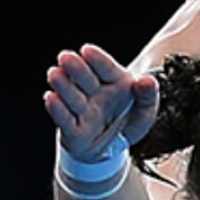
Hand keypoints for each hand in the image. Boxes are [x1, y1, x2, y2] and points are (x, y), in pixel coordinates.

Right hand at [44, 45, 158, 159]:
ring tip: (55, 74)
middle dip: (76, 69)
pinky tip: (51, 98)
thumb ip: (148, 96)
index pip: (107, 69)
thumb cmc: (128, 122)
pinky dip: (58, 110)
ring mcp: (83, 110)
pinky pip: (66, 120)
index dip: (97, 60)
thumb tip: (148, 81)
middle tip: (65, 57)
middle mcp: (95, 92)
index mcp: (114, 82)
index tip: (87, 50)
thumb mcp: (145, 111)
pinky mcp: (73, 130)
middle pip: (86, 79)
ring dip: (64, 86)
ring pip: (73, 97)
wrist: (113, 149)